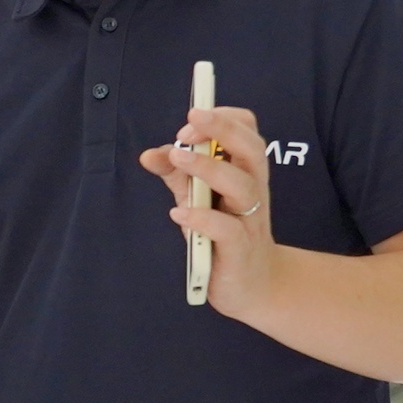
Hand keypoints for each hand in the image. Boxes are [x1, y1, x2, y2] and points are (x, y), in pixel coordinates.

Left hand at [140, 104, 281, 319]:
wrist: (253, 285)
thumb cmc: (224, 234)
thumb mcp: (198, 197)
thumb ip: (176, 174)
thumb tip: (149, 155)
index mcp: (246, 171)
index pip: (247, 129)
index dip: (222, 118)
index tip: (192, 119)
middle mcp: (254, 190)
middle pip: (251, 149)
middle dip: (221, 129)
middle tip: (188, 125)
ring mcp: (250, 219)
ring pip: (242, 185)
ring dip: (208, 168)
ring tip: (177, 158)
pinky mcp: (240, 249)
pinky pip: (226, 229)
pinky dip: (201, 218)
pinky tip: (178, 213)